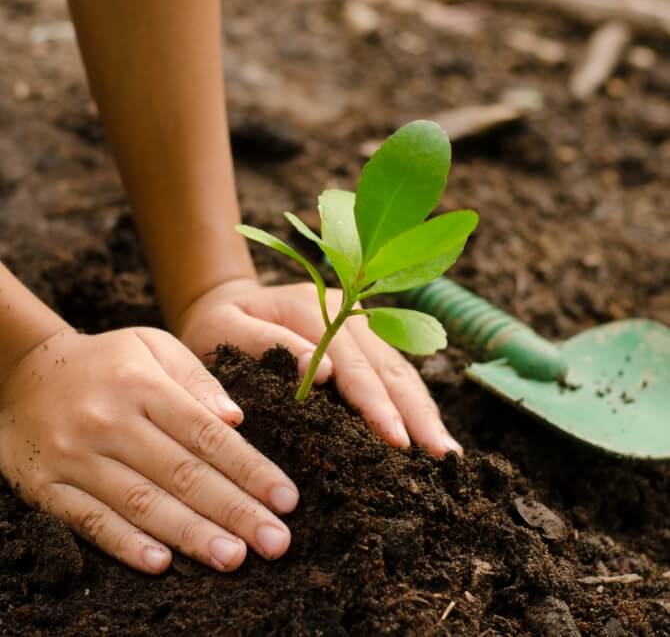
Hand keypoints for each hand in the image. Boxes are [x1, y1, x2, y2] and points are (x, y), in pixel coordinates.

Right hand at [0, 327, 297, 573]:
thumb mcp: (153, 346)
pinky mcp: (46, 485)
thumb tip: (236, 419)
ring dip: (191, 534)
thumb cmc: (106, 360)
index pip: (208, 436)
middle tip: (276, 541)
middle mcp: (111, 422)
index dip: (251, 470)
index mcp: (145, 386)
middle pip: (183, 474)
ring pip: (142, 503)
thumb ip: (197, 379)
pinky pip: (89, 520)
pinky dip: (125, 544)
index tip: (286, 498)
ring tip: (234, 558)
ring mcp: (75, 456)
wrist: (23, 370)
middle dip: (235, 511)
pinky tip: (161, 563)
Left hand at [178, 278, 461, 456]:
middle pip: (387, 365)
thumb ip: (266, 344)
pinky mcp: (362, 338)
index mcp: (311, 306)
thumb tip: (323, 374)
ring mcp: (358, 322)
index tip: (397, 440)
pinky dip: (412, 401)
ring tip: (446, 452)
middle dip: (415, 413)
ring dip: (423, 409)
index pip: (352, 362)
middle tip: (441, 456)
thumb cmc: (216, 325)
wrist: (224, 302)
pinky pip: (394, 370)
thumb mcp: (223, 331)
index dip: (376, 402)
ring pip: (399, 368)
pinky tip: (428, 429)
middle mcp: (345, 309)